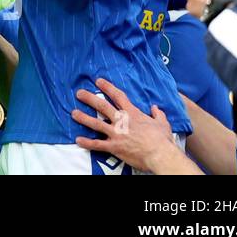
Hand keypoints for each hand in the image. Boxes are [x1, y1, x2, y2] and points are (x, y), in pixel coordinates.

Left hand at [72, 77, 195, 173]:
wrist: (160, 154)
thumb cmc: (162, 140)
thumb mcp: (163, 123)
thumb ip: (158, 114)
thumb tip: (155, 107)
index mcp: (132, 113)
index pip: (118, 96)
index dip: (107, 87)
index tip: (98, 81)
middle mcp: (121, 121)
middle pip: (102, 106)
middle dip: (89, 98)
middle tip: (79, 93)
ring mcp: (116, 133)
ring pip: (96, 123)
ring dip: (83, 118)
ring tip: (73, 113)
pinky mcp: (114, 146)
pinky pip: (97, 144)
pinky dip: (87, 143)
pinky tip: (78, 140)